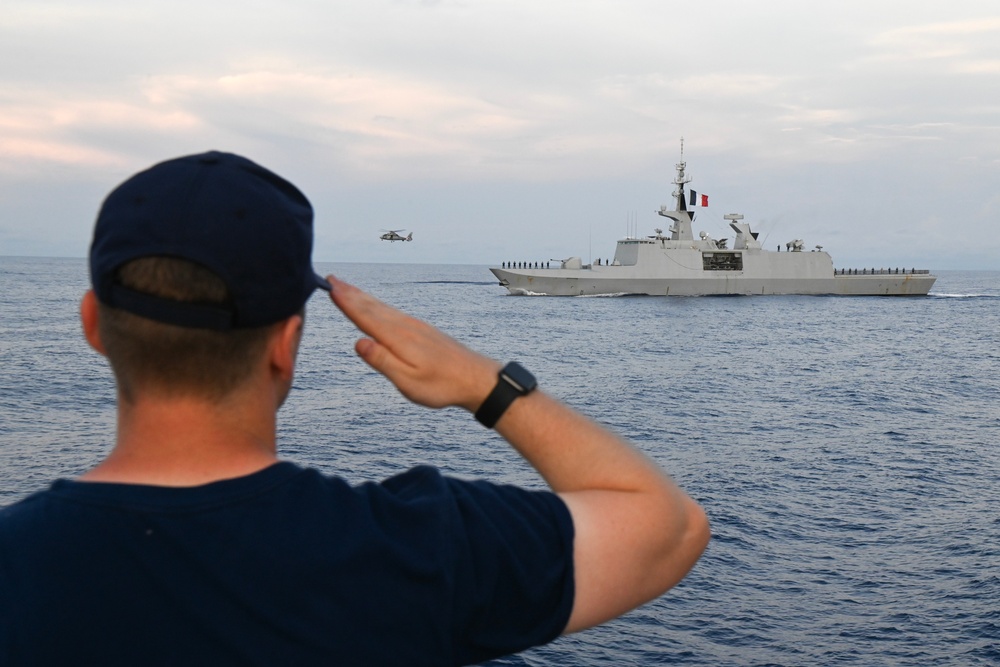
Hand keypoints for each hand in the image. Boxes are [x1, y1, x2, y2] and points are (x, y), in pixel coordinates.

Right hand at [326, 275, 498, 410]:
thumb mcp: (408, 381)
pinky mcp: (422, 330)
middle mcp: (405, 327)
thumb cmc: (442, 385)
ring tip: (347, 288)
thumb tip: (358, 342)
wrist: (476, 378)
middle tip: (331, 278)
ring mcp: (415, 326)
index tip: (329, 287)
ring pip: (382, 308)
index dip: (346, 302)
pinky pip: (393, 312)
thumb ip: (382, 361)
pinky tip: (376, 307)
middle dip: (350, 293)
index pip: (365, 317)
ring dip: (362, 297)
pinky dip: (378, 305)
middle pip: (372, 307)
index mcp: (398, 338)